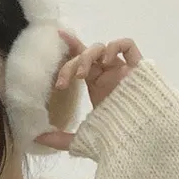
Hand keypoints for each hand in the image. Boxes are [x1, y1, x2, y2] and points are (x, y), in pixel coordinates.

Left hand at [34, 31, 142, 150]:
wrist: (142, 140)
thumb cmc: (116, 139)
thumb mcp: (82, 140)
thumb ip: (60, 139)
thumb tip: (36, 138)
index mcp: (98, 86)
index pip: (81, 61)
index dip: (70, 48)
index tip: (57, 38)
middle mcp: (109, 75)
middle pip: (86, 55)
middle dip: (71, 64)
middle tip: (63, 83)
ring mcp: (123, 70)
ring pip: (102, 48)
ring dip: (87, 57)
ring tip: (81, 76)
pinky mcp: (138, 67)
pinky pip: (127, 45)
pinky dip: (114, 47)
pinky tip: (106, 61)